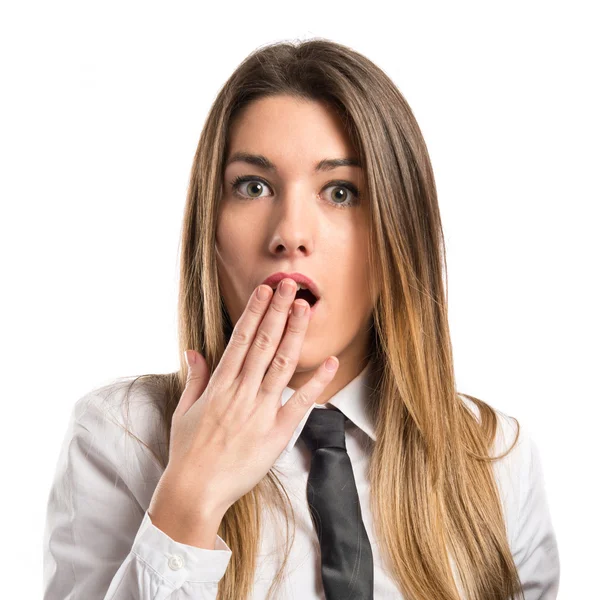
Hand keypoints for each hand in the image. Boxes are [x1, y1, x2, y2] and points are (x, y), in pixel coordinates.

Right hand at [152, 278, 338, 525]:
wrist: (196, 490)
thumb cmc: (188, 451)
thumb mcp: (184, 411)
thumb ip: (195, 378)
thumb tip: (195, 351)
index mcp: (220, 385)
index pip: (241, 339)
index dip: (255, 312)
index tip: (264, 291)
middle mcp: (242, 392)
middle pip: (264, 343)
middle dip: (278, 311)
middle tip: (290, 285)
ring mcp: (261, 411)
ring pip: (282, 364)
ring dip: (294, 333)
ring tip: (304, 307)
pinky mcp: (277, 432)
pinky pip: (300, 402)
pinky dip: (317, 381)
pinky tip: (330, 360)